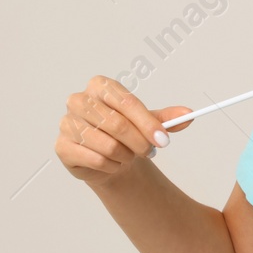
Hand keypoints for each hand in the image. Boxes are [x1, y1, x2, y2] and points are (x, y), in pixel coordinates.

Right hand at [56, 76, 193, 186]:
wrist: (108, 156)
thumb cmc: (126, 133)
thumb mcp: (149, 123)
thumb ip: (167, 119)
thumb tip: (189, 115)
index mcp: (100, 86)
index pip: (126, 102)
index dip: (148, 123)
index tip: (164, 140)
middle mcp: (79, 100)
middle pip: (116, 124)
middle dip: (139, 142)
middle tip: (150, 151)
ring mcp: (67, 123)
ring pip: (107, 145)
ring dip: (125, 156)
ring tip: (128, 156)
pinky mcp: (62, 146)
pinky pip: (96, 160)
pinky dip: (112, 166)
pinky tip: (113, 163)